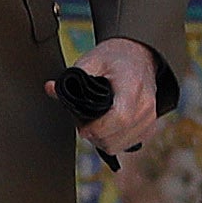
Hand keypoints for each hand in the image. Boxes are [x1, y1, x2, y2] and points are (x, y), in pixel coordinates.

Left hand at [74, 37, 165, 156]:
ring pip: (119, 145)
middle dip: (93, 136)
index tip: (82, 126)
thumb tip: (51, 88)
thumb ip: (73, 75)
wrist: (140, 56)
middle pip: (116, 138)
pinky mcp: (150, 127)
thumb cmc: (116, 58)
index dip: (97, 128)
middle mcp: (145, 105)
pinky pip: (128, 145)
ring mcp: (150, 118)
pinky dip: (113, 140)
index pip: (119, 118)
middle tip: (82, 123)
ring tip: (93, 124)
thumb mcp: (93, 58)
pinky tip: (106, 127)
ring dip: (102, 140)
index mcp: (132, 86)